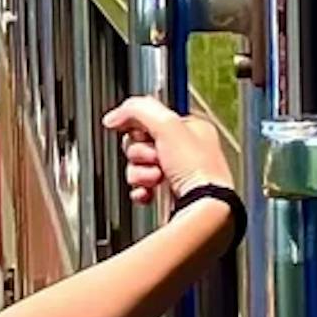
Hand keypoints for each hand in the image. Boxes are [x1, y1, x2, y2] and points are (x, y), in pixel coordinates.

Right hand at [104, 91, 239, 220]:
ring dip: (141, 173)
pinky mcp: (167, 195)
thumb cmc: (197, 168)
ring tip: (157, 177)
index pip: (152, 117)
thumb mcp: (167, 124)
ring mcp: (175, 173)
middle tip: (154, 158)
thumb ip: (137, 110)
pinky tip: (150, 191)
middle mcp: (184, 150)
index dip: (141, 126)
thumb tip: (113, 117)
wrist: (203, 207)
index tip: (141, 132)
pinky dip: (141, 190)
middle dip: (140, 153)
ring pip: (138, 167)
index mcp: (191, 128)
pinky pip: (141, 188)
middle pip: (140, 143)